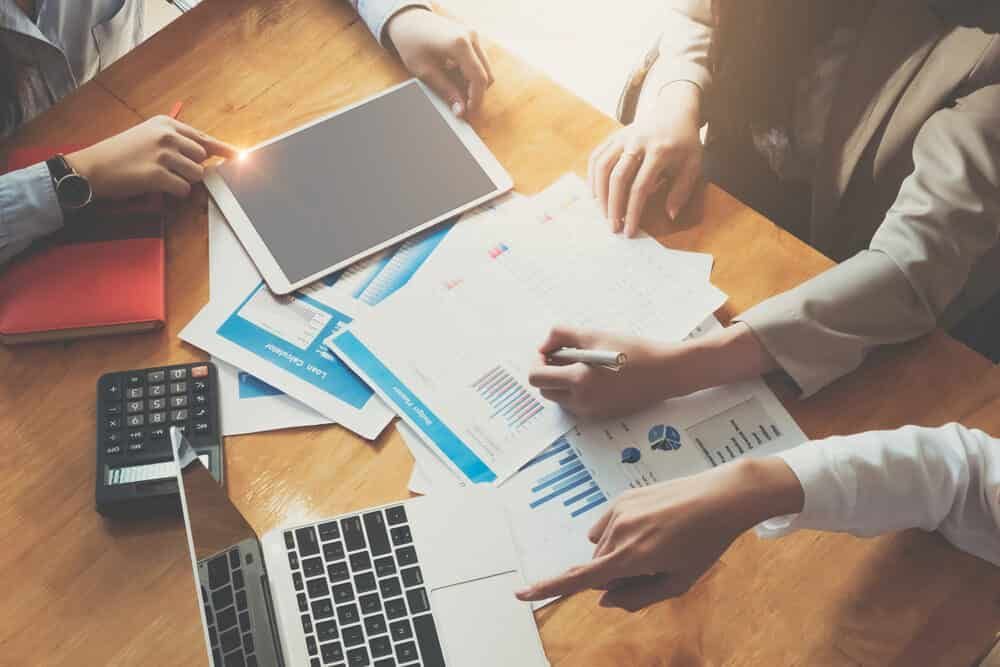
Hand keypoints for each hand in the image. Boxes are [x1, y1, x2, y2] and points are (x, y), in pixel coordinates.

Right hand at [66, 116, 237, 199]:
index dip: (223, 150)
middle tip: (170, 171)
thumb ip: (177, 142)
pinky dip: (175, 192)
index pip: (205, 138)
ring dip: (183, 181)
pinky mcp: (158, 174)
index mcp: (166, 124)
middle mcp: (167, 136)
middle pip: (203, 159)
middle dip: (192, 169)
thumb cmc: (120, 154)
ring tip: (160, 177)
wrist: (91, 167)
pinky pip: (184, 189)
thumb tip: (208, 154)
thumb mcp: (148, 136)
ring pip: (196, 175)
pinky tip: (157, 187)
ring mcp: (163, 154)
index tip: (239, 156)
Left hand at [386, 8, 493, 116]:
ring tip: (452, 85)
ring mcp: (473, 35)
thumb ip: (446, 91)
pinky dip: (470, 73)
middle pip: (487, 75)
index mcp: (460, 44)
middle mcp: (471, 37)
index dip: (476, 99)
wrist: (408, 20)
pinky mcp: (472, 37)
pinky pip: (479, 61)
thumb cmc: (412, 42)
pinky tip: (453, 73)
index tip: (469, 112)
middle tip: (461, 106)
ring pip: (485, 69)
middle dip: (476, 93)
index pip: (479, 78)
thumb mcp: (425, 71)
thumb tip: (460, 111)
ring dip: (473, 83)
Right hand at [515, 457, 803, 607]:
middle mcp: (618, 533)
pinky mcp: (624, 497)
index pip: (580, 579)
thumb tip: (605, 600)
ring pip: (603, 545)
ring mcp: (619, 511)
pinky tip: (651, 526)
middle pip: (598, 566)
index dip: (548, 588)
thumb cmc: (704, 544)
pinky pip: (607, 524)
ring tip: (660, 541)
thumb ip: (638, 596)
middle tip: (656, 566)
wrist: (720, 497)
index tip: (520, 593)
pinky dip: (620, 532)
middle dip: (616, 573)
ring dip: (620, 551)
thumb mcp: (678, 582)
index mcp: (631, 558)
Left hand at [528, 326, 684, 418]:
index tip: (548, 350)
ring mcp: (593, 411)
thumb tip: (544, 343)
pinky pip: (577, 405)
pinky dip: (577, 391)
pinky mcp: (603, 415)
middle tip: (563, 354)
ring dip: (562, 381)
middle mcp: (582, 402)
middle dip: (548, 371)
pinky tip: (594, 374)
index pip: (537, 377)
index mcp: (578, 382)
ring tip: (580, 363)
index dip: (537, 361)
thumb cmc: (635, 351)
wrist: (667, 371)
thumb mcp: (595, 335)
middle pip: (546, 390)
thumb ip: (563, 335)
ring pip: (561, 399)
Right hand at [589, 80, 702, 236]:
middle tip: (612, 227)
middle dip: (612, 206)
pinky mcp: (614, 135)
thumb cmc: (685, 143)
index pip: (641, 187)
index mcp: (660, 151)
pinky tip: (595, 193)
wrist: (674, 111)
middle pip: (617, 178)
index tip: (629, 230)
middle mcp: (638, 142)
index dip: (632, 211)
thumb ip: (682, 190)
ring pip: (602, 166)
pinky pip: (597, 156)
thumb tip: (670, 215)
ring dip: (599, 193)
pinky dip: (592, 176)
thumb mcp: (693, 165)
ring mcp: (623, 137)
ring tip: (602, 212)